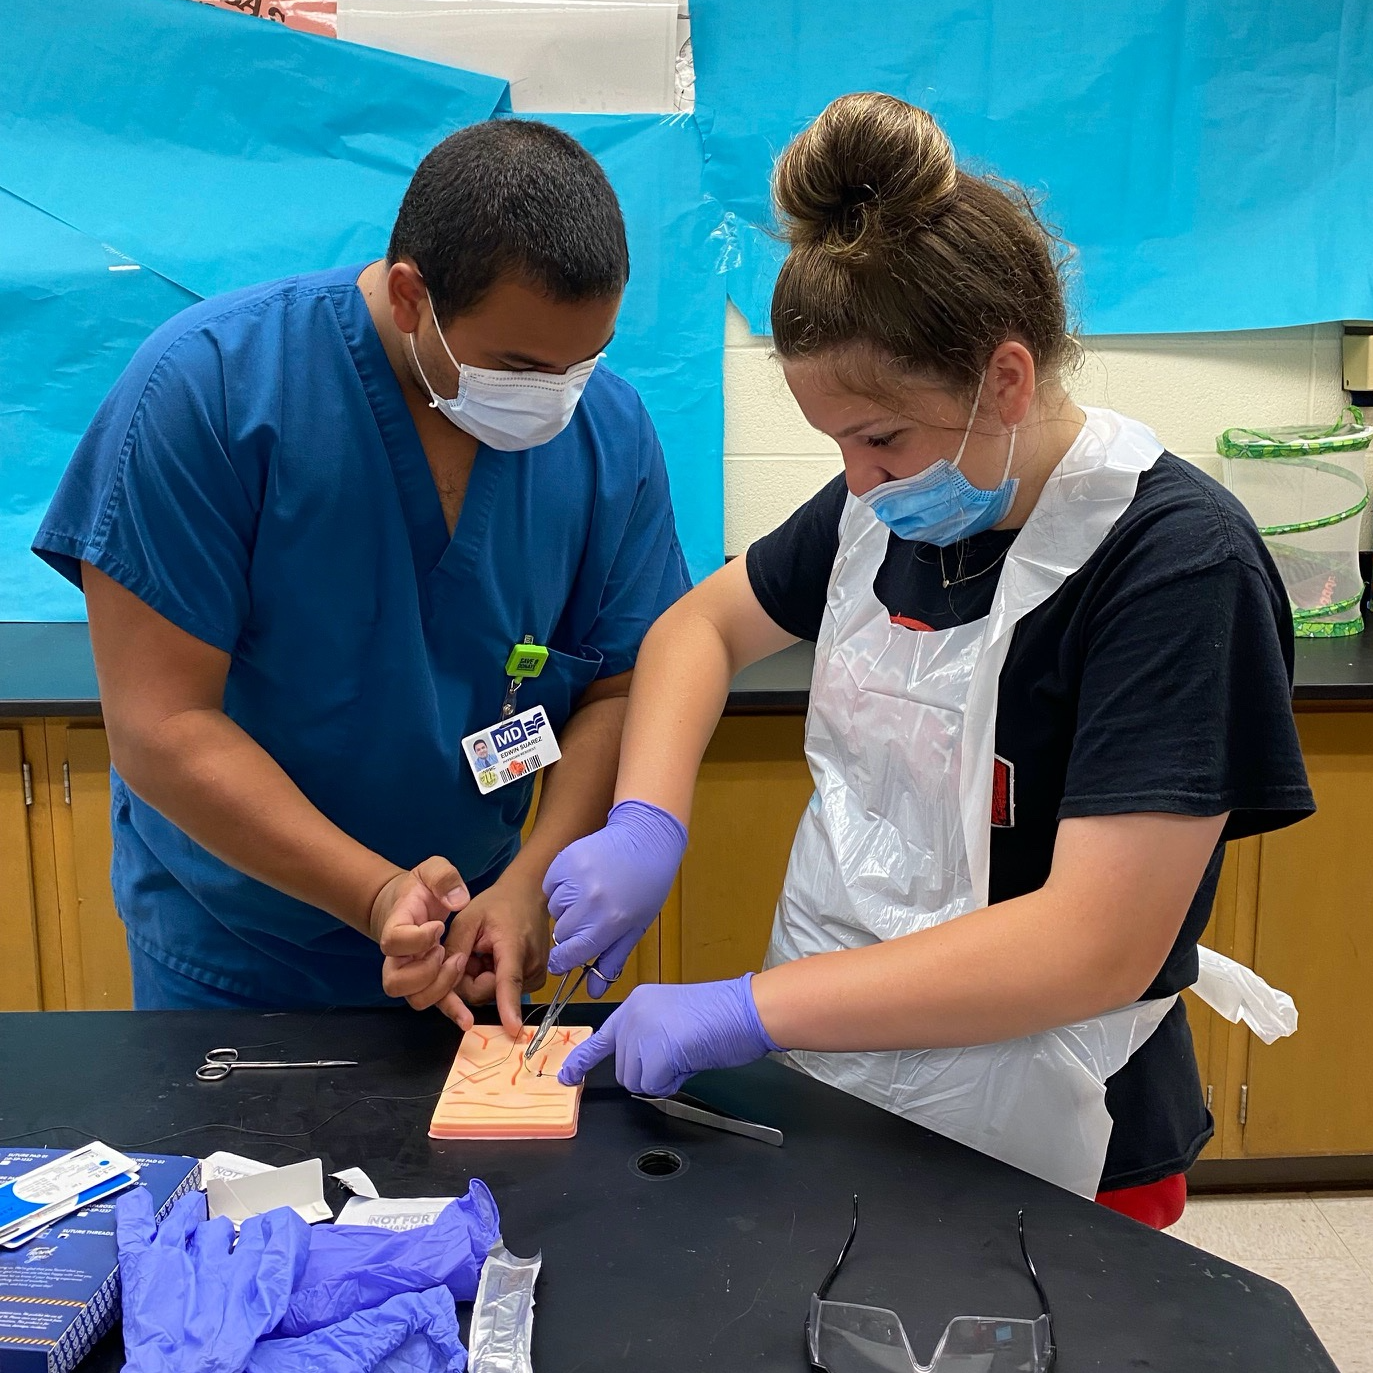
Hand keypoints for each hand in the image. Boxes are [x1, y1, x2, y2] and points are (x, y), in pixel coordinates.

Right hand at [372, 857, 469, 1017]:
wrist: (411, 906)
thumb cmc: (421, 889)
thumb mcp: (432, 870)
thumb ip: (443, 878)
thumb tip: (457, 900)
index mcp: (395, 926)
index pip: (394, 941)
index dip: (417, 938)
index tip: (438, 926)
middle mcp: (396, 957)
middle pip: (396, 982)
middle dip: (427, 971)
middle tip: (446, 952)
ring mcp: (409, 973)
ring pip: (414, 998)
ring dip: (441, 988)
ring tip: (459, 964)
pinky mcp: (426, 983)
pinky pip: (434, 1003)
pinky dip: (451, 1011)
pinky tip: (468, 1018)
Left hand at [443, 873, 551, 1034]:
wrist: (529, 894)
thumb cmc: (498, 903)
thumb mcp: (468, 918)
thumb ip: (455, 949)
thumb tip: (445, 982)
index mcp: (514, 948)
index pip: (508, 982)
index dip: (509, 1006)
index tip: (514, 1029)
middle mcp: (530, 968)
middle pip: (487, 993)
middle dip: (470, 978)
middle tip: (472, 951)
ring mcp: (535, 977)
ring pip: (492, 994)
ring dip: (480, 977)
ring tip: (485, 950)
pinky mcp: (535, 981)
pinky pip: (501, 991)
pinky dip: (492, 977)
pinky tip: (495, 956)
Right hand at [542, 800, 687, 993]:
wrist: (646, 839)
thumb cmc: (645, 886)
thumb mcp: (635, 927)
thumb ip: (611, 960)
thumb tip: (592, 992)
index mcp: (609, 923)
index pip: (570, 955)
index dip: (564, 961)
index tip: (563, 960)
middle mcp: (590, 903)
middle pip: (561, 934)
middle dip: (572, 932)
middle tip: (590, 917)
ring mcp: (576, 880)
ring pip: (554, 910)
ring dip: (567, 908)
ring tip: (589, 894)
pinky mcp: (565, 861)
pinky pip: (550, 886)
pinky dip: (560, 887)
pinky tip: (581, 879)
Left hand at [557, 974, 781, 1097]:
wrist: (746, 1009)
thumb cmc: (721, 1016)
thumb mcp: (674, 1021)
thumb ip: (650, 1039)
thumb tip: (642, 1069)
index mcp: (636, 1003)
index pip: (603, 1036)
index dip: (583, 1060)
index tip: (567, 1077)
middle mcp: (632, 1014)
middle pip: (623, 1068)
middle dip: (649, 1073)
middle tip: (680, 1053)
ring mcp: (640, 1031)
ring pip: (635, 1080)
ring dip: (661, 1078)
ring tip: (687, 1053)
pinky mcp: (653, 1051)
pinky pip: (652, 1086)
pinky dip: (671, 1082)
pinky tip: (690, 1060)